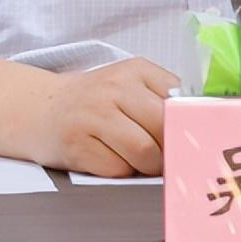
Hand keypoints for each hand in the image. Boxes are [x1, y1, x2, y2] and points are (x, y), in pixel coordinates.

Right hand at [34, 58, 178, 176]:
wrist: (42, 107)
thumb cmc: (96, 100)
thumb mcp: (130, 84)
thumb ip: (162, 98)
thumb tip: (197, 125)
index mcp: (136, 70)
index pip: (179, 99)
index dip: (188, 125)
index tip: (192, 139)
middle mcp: (114, 88)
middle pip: (163, 127)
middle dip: (170, 149)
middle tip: (167, 156)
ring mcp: (93, 115)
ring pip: (144, 152)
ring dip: (147, 165)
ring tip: (139, 160)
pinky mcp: (77, 144)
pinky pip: (117, 169)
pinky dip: (121, 171)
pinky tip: (110, 158)